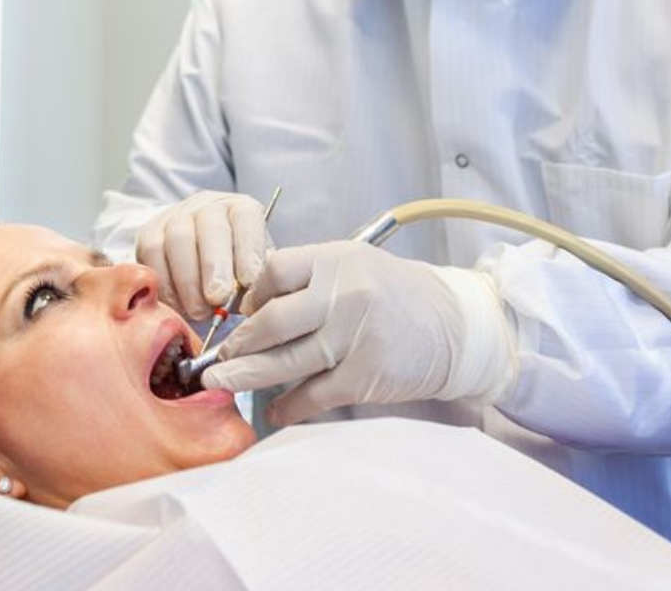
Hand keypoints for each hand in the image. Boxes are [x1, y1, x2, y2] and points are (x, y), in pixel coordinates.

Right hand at [134, 191, 268, 319]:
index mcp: (240, 209)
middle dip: (213, 266)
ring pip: (178, 239)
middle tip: (218, 299)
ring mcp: (176, 215)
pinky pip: (152, 253)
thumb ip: (258, 281)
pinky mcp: (149, 232)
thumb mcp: (254, 274)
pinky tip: (179, 305)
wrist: (201, 269)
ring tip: (199, 311)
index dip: (248, 248)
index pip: (246, 217)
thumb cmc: (234, 274)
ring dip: (188, 281)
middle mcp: (208, 206)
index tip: (249, 281)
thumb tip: (256, 296)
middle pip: (210, 226)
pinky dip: (165, 284)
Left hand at [201, 241, 515, 424]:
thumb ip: (307, 278)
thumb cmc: (391, 293)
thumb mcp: (352, 265)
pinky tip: (272, 410)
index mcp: (336, 260)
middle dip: (238, 343)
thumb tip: (250, 303)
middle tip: (219, 358)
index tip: (241, 313)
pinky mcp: (364, 376)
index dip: (251, 296)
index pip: (274, 272)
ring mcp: (354, 338)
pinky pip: (314, 395)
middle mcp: (343, 296)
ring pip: (286, 362)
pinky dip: (288, 407)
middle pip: (273, 322)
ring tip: (221, 383)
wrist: (451, 326)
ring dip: (248, 376)